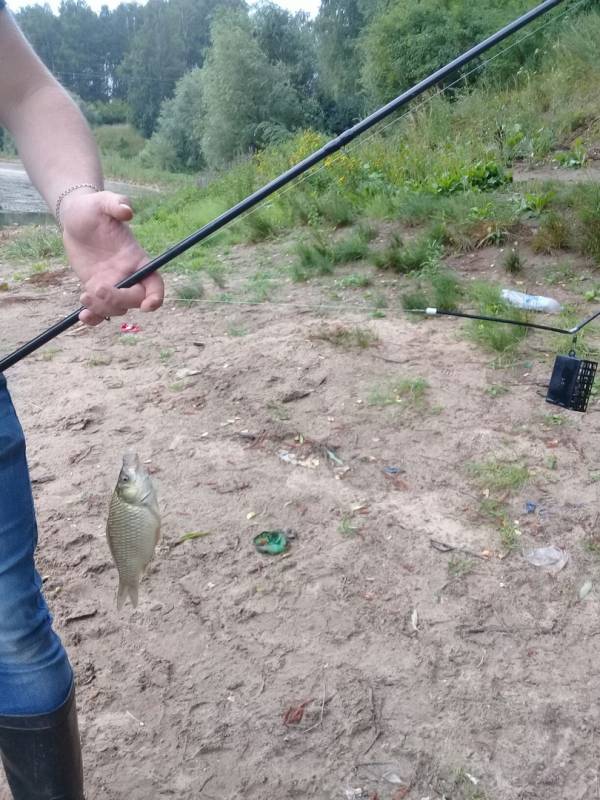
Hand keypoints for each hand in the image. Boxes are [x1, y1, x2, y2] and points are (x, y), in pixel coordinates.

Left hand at [60, 189, 163, 325]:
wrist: (75, 217)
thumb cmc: (93, 208)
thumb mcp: (103, 201)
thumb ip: (117, 203)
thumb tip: (127, 211)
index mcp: (137, 259)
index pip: (155, 283)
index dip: (155, 297)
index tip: (146, 306)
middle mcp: (128, 275)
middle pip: (135, 300)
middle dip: (119, 301)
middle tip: (97, 289)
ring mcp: (112, 284)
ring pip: (116, 309)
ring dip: (102, 309)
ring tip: (84, 296)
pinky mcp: (95, 288)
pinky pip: (99, 311)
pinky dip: (93, 318)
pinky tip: (82, 316)